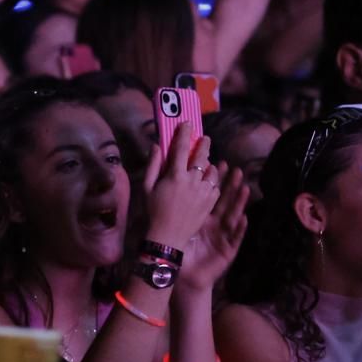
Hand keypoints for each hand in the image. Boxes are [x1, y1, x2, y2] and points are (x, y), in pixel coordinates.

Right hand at [142, 125, 222, 249]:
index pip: (181, 147)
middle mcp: (192, 181)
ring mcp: (204, 192)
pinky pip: (215, 186)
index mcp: (175, 176)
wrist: (167, 237)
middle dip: (203, 144)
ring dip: (209, 164)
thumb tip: (156, 145)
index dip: (184, 133)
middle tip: (204, 138)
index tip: (186, 123)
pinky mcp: (210, 202)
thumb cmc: (153, 212)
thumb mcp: (146, 188)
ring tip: (205, 164)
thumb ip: (152, 165)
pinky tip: (206, 182)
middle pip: (201, 155)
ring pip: (212, 170)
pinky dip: (212, 181)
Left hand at [178, 165, 248, 292]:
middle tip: (236, 170)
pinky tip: (244, 218)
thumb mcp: (176, 225)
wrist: (181, 275)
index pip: (210, 195)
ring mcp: (223, 236)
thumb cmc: (178, 251)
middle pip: (225, 202)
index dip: (215, 180)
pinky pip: (235, 238)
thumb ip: (175, 206)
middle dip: (231, 187)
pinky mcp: (228, 250)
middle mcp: (215, 224)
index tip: (217, 162)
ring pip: (233, 217)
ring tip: (245, 189)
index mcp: (202, 217)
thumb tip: (169, 183)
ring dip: (239, 203)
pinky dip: (240, 229)